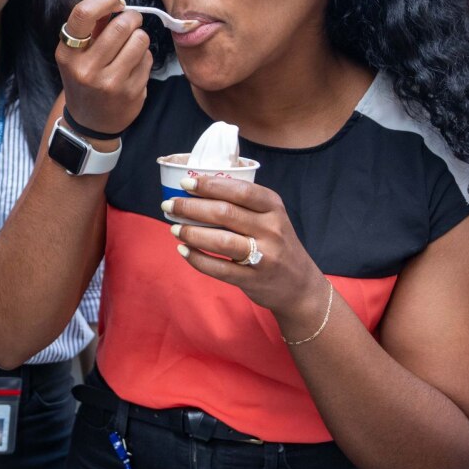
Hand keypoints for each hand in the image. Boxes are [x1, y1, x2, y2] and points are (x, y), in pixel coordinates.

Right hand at [58, 0, 150, 135]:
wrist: (90, 121)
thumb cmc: (85, 77)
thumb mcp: (80, 49)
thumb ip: (93, 16)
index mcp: (67, 53)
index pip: (83, 14)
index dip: (105, 1)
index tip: (116, 1)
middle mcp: (85, 69)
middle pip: (121, 25)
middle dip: (131, 18)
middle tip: (129, 22)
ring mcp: (109, 83)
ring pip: (140, 40)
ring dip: (139, 38)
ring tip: (130, 46)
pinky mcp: (130, 93)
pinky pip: (148, 59)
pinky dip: (144, 57)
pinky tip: (133, 66)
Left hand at [164, 175, 330, 328]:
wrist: (300, 286)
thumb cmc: (276, 243)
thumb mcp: (271, 217)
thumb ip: (243, 205)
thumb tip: (196, 192)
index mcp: (274, 207)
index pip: (240, 190)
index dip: (210, 185)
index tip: (185, 183)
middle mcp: (272, 229)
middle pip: (225, 213)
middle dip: (190, 207)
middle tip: (169, 205)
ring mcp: (264, 256)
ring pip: (220, 241)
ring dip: (191, 233)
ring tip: (174, 228)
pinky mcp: (253, 280)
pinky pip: (219, 269)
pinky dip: (197, 258)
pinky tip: (183, 250)